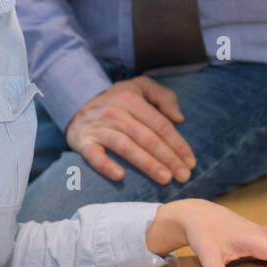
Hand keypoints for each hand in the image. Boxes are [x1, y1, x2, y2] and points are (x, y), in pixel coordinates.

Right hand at [66, 76, 195, 183]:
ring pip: (126, 148)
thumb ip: (164, 97)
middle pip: (147, 138)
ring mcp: (98, 128)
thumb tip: (179, 118)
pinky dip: (106, 166)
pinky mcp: (83, 142)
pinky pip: (94, 156)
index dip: (177, 144)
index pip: (160, 125)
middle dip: (168, 158)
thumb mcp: (141, 87)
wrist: (76, 103)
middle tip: (184, 176)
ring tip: (165, 178)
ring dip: (147, 164)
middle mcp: (115, 113)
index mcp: (131, 99)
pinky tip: (120, 177)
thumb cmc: (118, 99)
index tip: (190, 161)